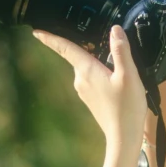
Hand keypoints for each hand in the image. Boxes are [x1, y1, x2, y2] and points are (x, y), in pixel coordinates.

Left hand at [34, 22, 147, 151]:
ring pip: (87, 68)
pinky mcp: (91, 99)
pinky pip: (92, 79)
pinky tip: (115, 79)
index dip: (50, 39)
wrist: (123, 136)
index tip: (36, 32)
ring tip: (116, 64)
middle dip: (86, 48)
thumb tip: (114, 29)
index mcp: (86, 70)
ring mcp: (84, 91)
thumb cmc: (126, 107)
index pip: (65, 49)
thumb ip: (121, 51)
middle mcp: (81, 79)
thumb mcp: (128, 75)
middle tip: (102, 42)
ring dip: (96, 63)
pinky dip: (99, 74)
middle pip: (79, 57)